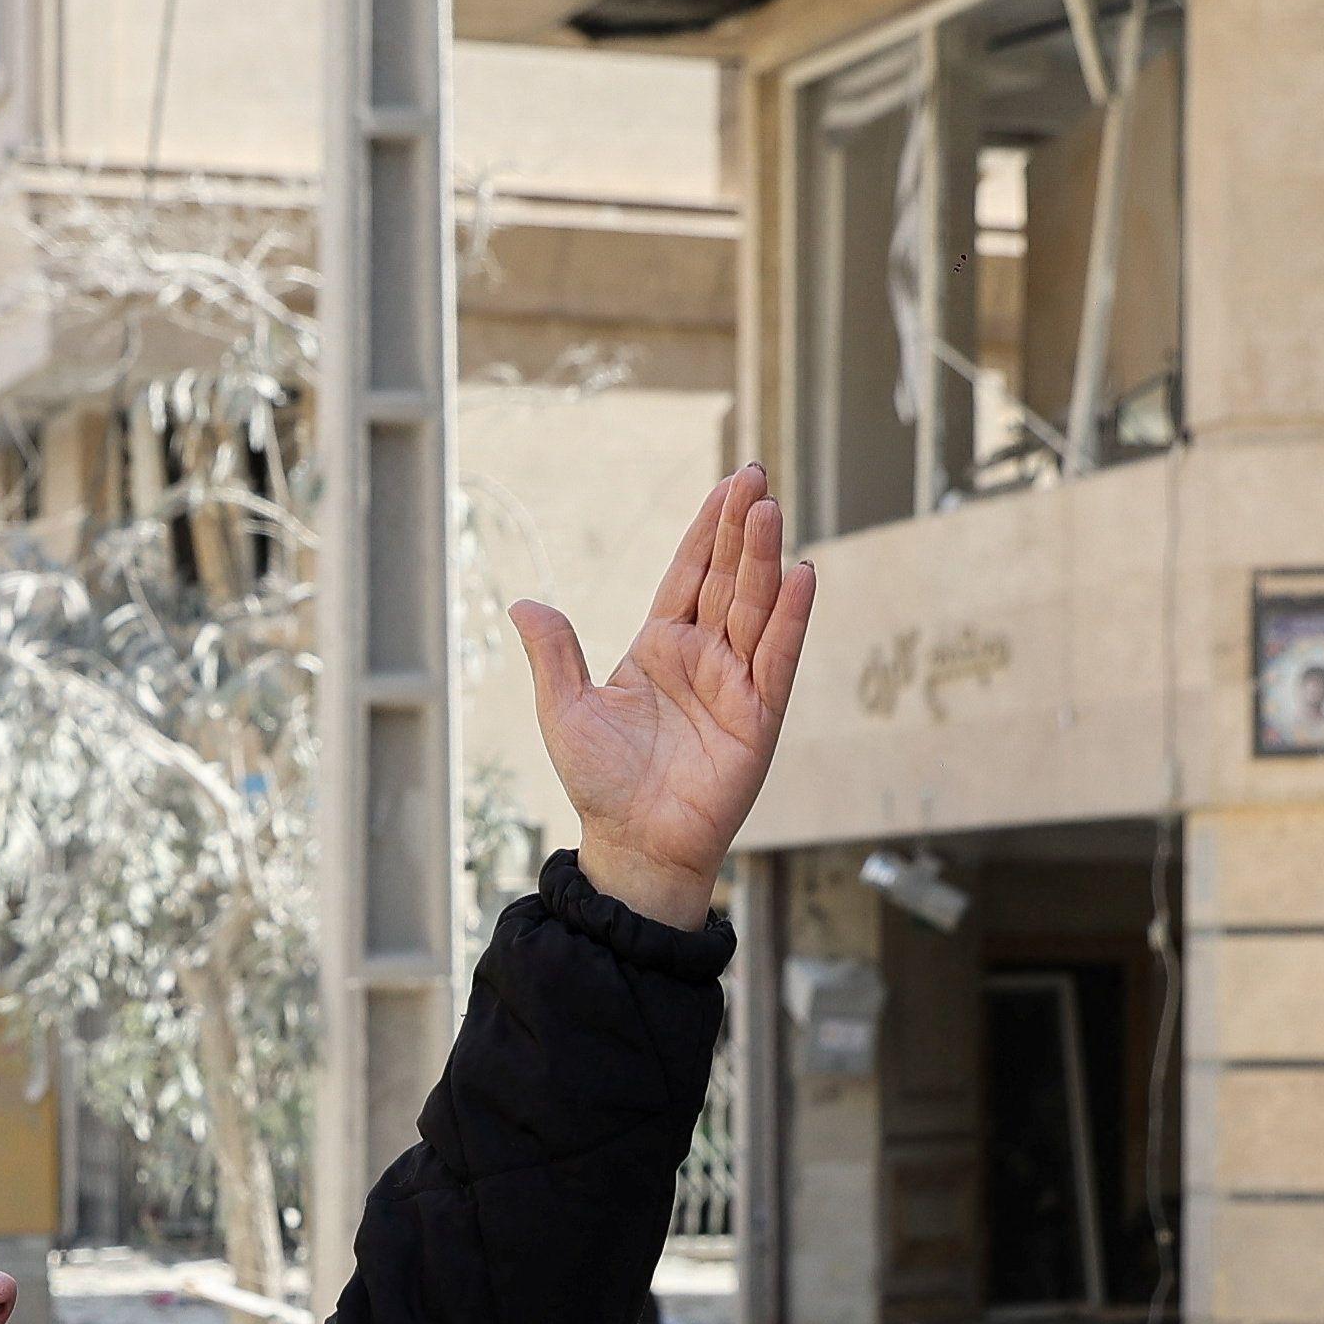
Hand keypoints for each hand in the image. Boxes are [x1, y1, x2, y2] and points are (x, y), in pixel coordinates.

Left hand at [508, 464, 813, 929]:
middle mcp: (703, 657)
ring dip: (765, 560)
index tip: (729, 484)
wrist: (631, 846)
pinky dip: (790, 619)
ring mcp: (735, 684)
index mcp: (660, 647)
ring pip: (755, 609)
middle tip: (756, 477)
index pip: (690, 573)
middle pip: (728, 579)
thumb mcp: (564, 710)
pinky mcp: (759, 718)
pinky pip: (778, 659)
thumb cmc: (600, 783)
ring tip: (770, 510)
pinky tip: (801, 576)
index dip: (709, 529)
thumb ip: (554, 654)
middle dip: (742, 528)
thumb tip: (522, 601)